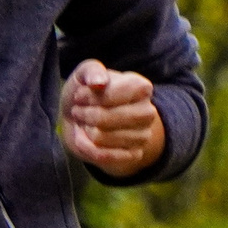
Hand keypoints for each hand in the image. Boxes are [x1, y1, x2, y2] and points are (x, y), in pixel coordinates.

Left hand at [63, 60, 164, 176]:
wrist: (86, 121)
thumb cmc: (87, 92)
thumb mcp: (84, 74)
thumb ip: (92, 71)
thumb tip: (99, 82)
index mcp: (141, 87)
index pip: (111, 95)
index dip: (89, 97)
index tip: (79, 95)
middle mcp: (148, 112)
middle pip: (105, 119)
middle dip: (85, 115)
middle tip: (79, 111)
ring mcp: (143, 136)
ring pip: (101, 138)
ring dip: (85, 131)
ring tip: (87, 123)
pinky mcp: (134, 156)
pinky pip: (103, 156)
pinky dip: (87, 148)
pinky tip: (87, 139)